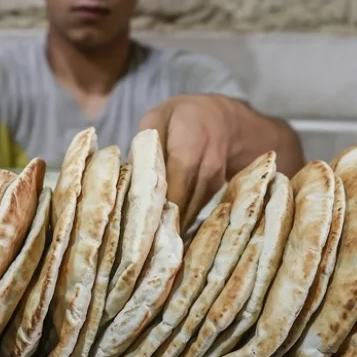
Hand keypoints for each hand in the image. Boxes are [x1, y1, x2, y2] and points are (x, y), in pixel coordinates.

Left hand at [139, 95, 236, 229]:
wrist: (222, 119)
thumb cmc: (182, 117)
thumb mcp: (159, 117)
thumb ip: (146, 142)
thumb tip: (133, 172)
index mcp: (191, 140)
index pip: (178, 176)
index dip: (162, 199)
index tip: (144, 217)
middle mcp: (208, 162)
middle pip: (186, 198)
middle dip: (165, 219)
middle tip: (142, 238)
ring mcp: (215, 178)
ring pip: (193, 208)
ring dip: (173, 223)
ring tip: (150, 240)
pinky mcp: (216, 190)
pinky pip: (196, 207)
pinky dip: (181, 218)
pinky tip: (164, 228)